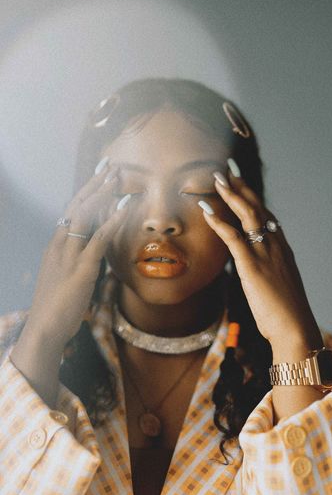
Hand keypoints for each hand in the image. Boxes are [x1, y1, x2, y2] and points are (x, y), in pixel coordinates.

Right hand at [23, 163, 128, 345]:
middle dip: (94, 185)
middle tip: (110, 166)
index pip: (70, 212)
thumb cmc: (56, 306)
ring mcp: (69, 256)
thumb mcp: (63, 277)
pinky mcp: (81, 270)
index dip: (86, 193)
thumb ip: (76, 261)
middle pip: (76, 207)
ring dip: (102, 196)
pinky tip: (123, 208)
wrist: (44, 328)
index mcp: (55, 246)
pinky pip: (98, 240)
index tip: (98, 176)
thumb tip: (94, 251)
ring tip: (117, 179)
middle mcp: (59, 245)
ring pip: (85, 217)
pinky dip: (111, 222)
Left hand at [200, 166, 322, 348]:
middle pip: (257, 207)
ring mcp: (265, 253)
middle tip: (226, 169)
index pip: (265, 215)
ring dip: (230, 195)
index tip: (240, 182)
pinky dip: (219, 221)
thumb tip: (254, 267)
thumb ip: (267, 269)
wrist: (294, 327)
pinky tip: (206, 210)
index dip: (251, 197)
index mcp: (281, 248)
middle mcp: (275, 244)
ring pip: (247, 215)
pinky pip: (233, 237)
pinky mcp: (252, 265)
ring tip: (216, 179)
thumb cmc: (285, 312)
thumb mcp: (278, 284)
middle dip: (241, 186)